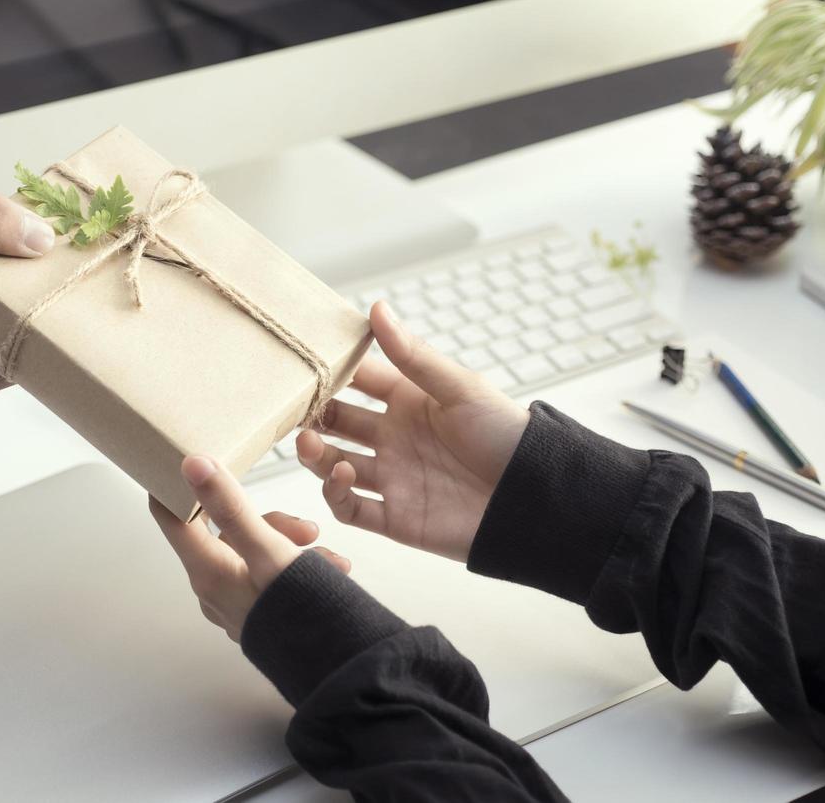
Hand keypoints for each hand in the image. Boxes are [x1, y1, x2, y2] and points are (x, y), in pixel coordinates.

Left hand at [151, 456, 350, 642]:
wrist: (336, 668)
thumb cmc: (299, 612)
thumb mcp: (267, 549)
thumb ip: (230, 506)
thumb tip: (191, 464)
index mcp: (207, 571)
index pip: (169, 516)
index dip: (170, 485)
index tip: (182, 457)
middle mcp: (213, 588)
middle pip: (225, 531)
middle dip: (268, 520)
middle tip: (307, 529)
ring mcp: (235, 603)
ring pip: (254, 550)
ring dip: (290, 543)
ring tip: (328, 556)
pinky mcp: (258, 612)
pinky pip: (269, 573)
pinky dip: (297, 564)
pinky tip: (330, 569)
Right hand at [297, 302, 529, 561]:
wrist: (533, 497)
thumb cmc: (506, 435)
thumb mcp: (459, 389)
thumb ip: (413, 356)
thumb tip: (377, 309)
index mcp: (408, 400)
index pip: (357, 381)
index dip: (331, 371)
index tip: (303, 361)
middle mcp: (394, 437)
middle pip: (336, 423)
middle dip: (312, 416)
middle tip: (291, 408)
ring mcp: (392, 477)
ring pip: (333, 464)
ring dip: (314, 454)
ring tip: (308, 441)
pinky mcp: (395, 517)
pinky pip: (350, 508)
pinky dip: (335, 493)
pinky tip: (340, 475)